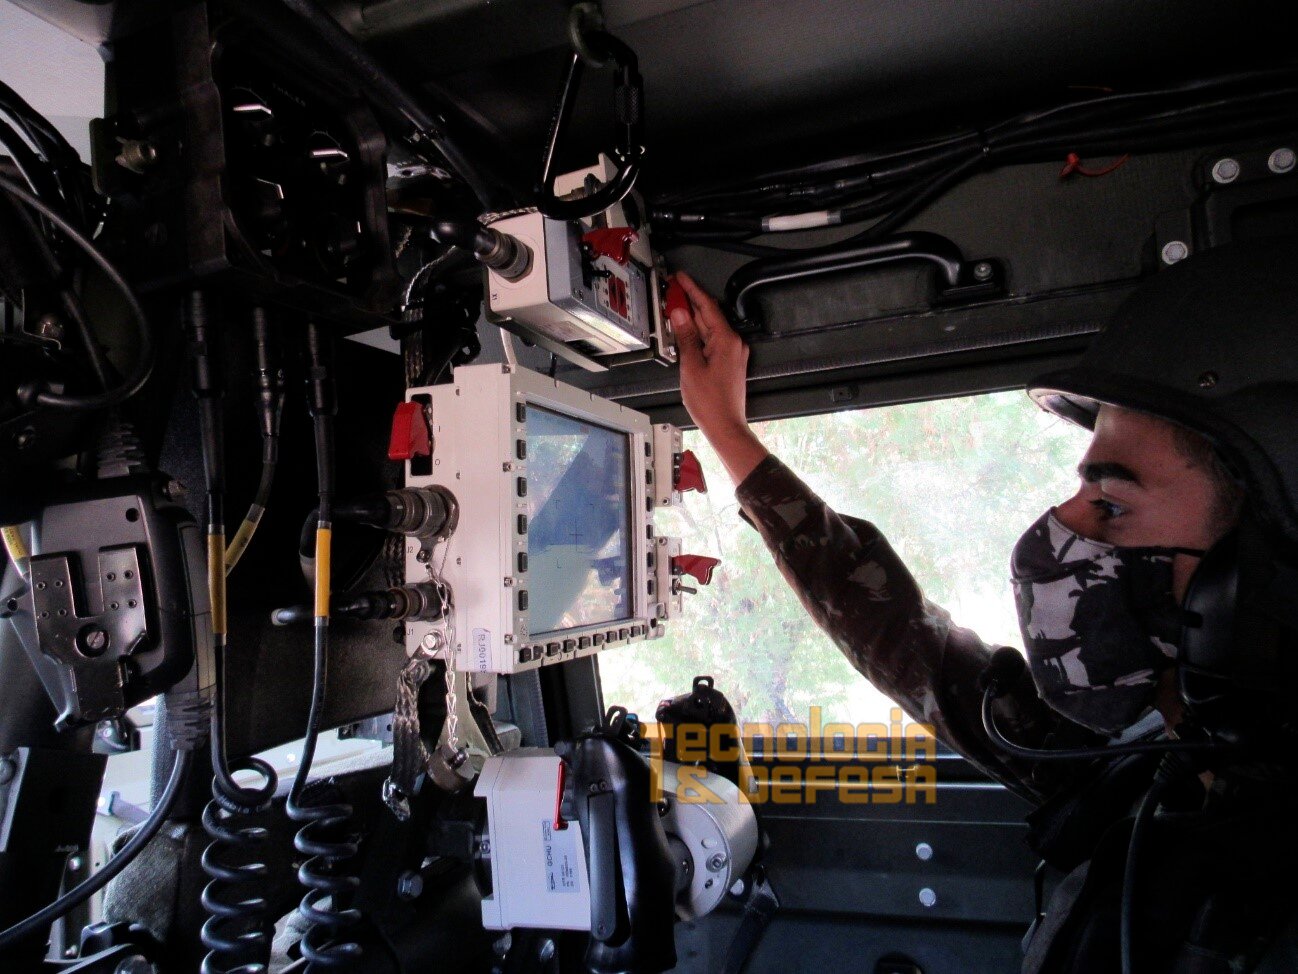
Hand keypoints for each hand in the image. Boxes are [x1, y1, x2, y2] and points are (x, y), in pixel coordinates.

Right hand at [669, 273, 768, 484]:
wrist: (726, 426)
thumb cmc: (711, 403)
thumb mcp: (691, 367)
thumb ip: (686, 337)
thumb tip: (680, 315)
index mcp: (726, 340)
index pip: (707, 306)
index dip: (692, 290)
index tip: (680, 278)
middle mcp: (733, 343)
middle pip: (708, 315)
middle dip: (689, 302)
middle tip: (672, 292)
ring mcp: (733, 353)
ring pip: (709, 328)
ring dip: (692, 319)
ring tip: (674, 310)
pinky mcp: (729, 362)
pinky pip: (712, 340)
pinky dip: (698, 334)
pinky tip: (685, 333)